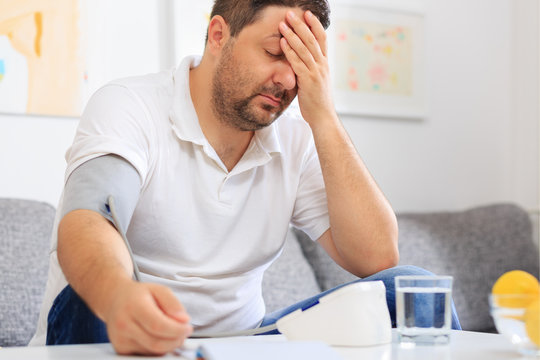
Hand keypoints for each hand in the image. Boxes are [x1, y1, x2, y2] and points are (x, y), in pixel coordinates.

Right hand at [104, 281, 192, 354]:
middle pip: (156, 343)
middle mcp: (124, 324)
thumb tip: (184, 320)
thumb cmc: (138, 295)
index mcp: (134, 306)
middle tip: (184, 332)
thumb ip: (173, 303)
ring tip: (173, 332)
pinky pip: (146, 355)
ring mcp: (120, 339)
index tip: (188, 327)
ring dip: (169, 345)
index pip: (158, 325)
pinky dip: (159, 349)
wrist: (115, 300)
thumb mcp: (159, 289)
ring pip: (153, 351)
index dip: (177, 330)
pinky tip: (161, 337)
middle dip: (176, 340)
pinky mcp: (121, 350)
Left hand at [279, 10, 335, 125]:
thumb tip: (300, 62)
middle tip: (291, 14)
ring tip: (283, 24)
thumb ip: (309, 70)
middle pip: (312, 39)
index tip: (308, 14)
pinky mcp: (308, 80)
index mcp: (325, 64)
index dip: (315, 25)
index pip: (322, 39)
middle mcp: (322, 65)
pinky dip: (289, 51)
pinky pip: (297, 62)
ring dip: (293, 34)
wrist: (323, 117)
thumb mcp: (315, 82)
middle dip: (301, 25)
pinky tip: (282, 42)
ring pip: (305, 48)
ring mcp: (316, 72)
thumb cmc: (317, 102)